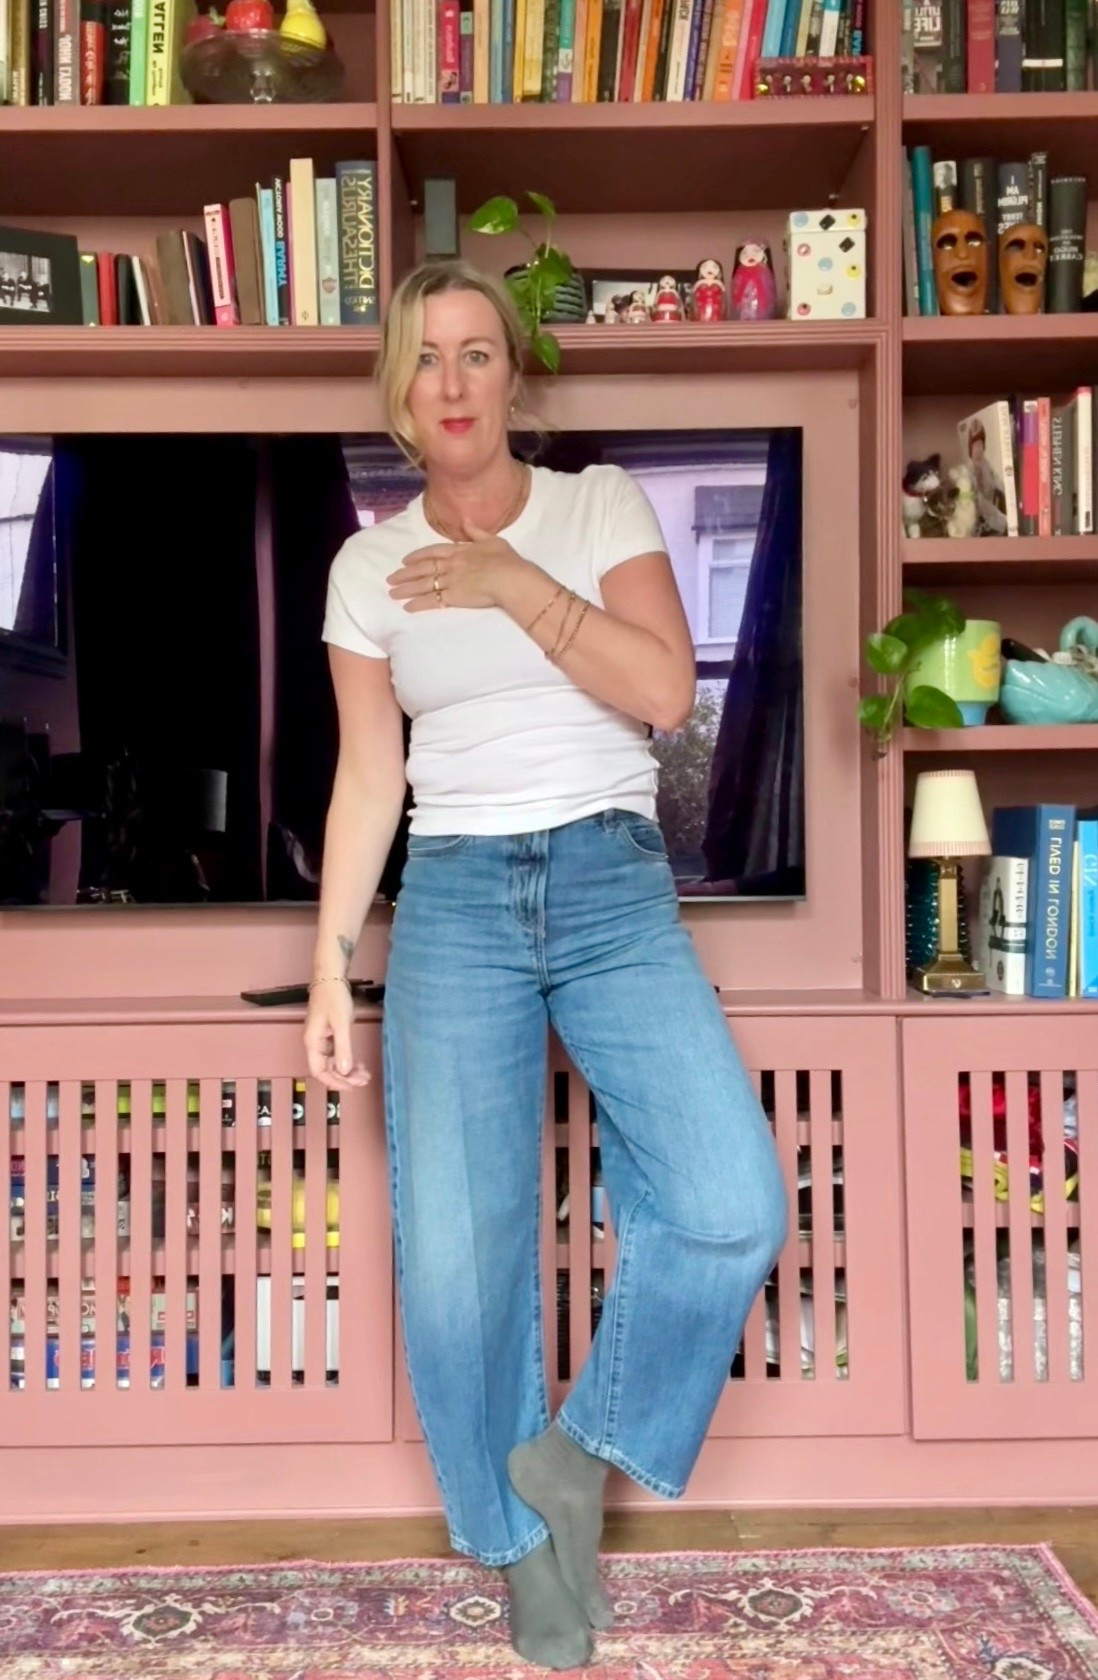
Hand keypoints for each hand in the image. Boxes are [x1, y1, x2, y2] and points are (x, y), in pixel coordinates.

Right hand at [303, 979, 370, 1091]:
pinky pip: (337, 1054)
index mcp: (313, 1042)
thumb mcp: (341, 1023)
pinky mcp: (330, 1035)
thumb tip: (344, 1071)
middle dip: (345, 1077)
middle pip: (327, 1069)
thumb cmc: (333, 997)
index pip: (319, 1071)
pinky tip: (358, 1064)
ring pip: (334, 1063)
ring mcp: (322, 1040)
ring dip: (347, 1070)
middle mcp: (315, 1044)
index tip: (352, 1085)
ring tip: (364, 1074)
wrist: (331, 978)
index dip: (334, 1082)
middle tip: (364, 1080)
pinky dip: (347, 1060)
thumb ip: (343, 1048)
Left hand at [386, 525, 523, 612]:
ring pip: (422, 585)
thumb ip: (477, 532)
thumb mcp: (493, 540)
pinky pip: (431, 601)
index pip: (432, 552)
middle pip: (422, 569)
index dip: (417, 556)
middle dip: (404, 574)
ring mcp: (450, 581)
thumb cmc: (506, 560)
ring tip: (392, 593)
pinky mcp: (452, 597)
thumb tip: (466, 520)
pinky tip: (407, 607)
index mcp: (459, 551)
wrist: (510, 579)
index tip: (404, 560)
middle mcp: (450, 565)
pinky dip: (418, 604)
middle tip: (390, 579)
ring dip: (406, 589)